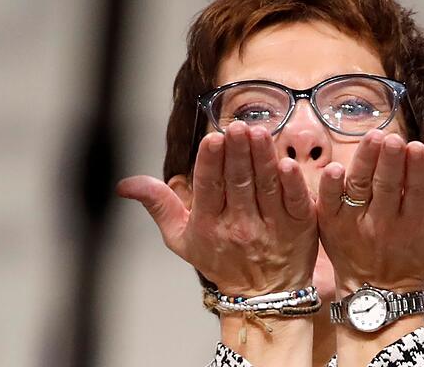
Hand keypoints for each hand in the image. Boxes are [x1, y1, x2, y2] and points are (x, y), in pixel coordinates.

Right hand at [116, 121, 318, 295]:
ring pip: (266, 186)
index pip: (209, 188)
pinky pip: (295, 202)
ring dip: (262, 158)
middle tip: (237, 127)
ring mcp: (271, 227)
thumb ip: (158, 205)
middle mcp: (239, 226)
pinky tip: (287, 164)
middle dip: (237, 153)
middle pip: (238, 182)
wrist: (262, 296)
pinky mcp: (299, 227)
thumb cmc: (220, 261)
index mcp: (209, 225)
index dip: (210, 163)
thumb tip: (125, 184)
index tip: (212, 138)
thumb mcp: (181, 238)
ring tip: (259, 133)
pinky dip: (292, 184)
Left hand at [316, 130, 423, 294]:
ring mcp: (357, 223)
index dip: (418, 170)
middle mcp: (386, 222)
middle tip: (392, 139)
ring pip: (360, 189)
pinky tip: (334, 169)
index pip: (418, 192)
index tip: (418, 147)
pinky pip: (330, 203)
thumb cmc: (419, 259)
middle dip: (391, 162)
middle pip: (388, 187)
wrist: (378, 291)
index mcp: (416, 222)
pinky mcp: (333, 223)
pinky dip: (331, 188)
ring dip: (364, 163)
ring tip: (372, 139)